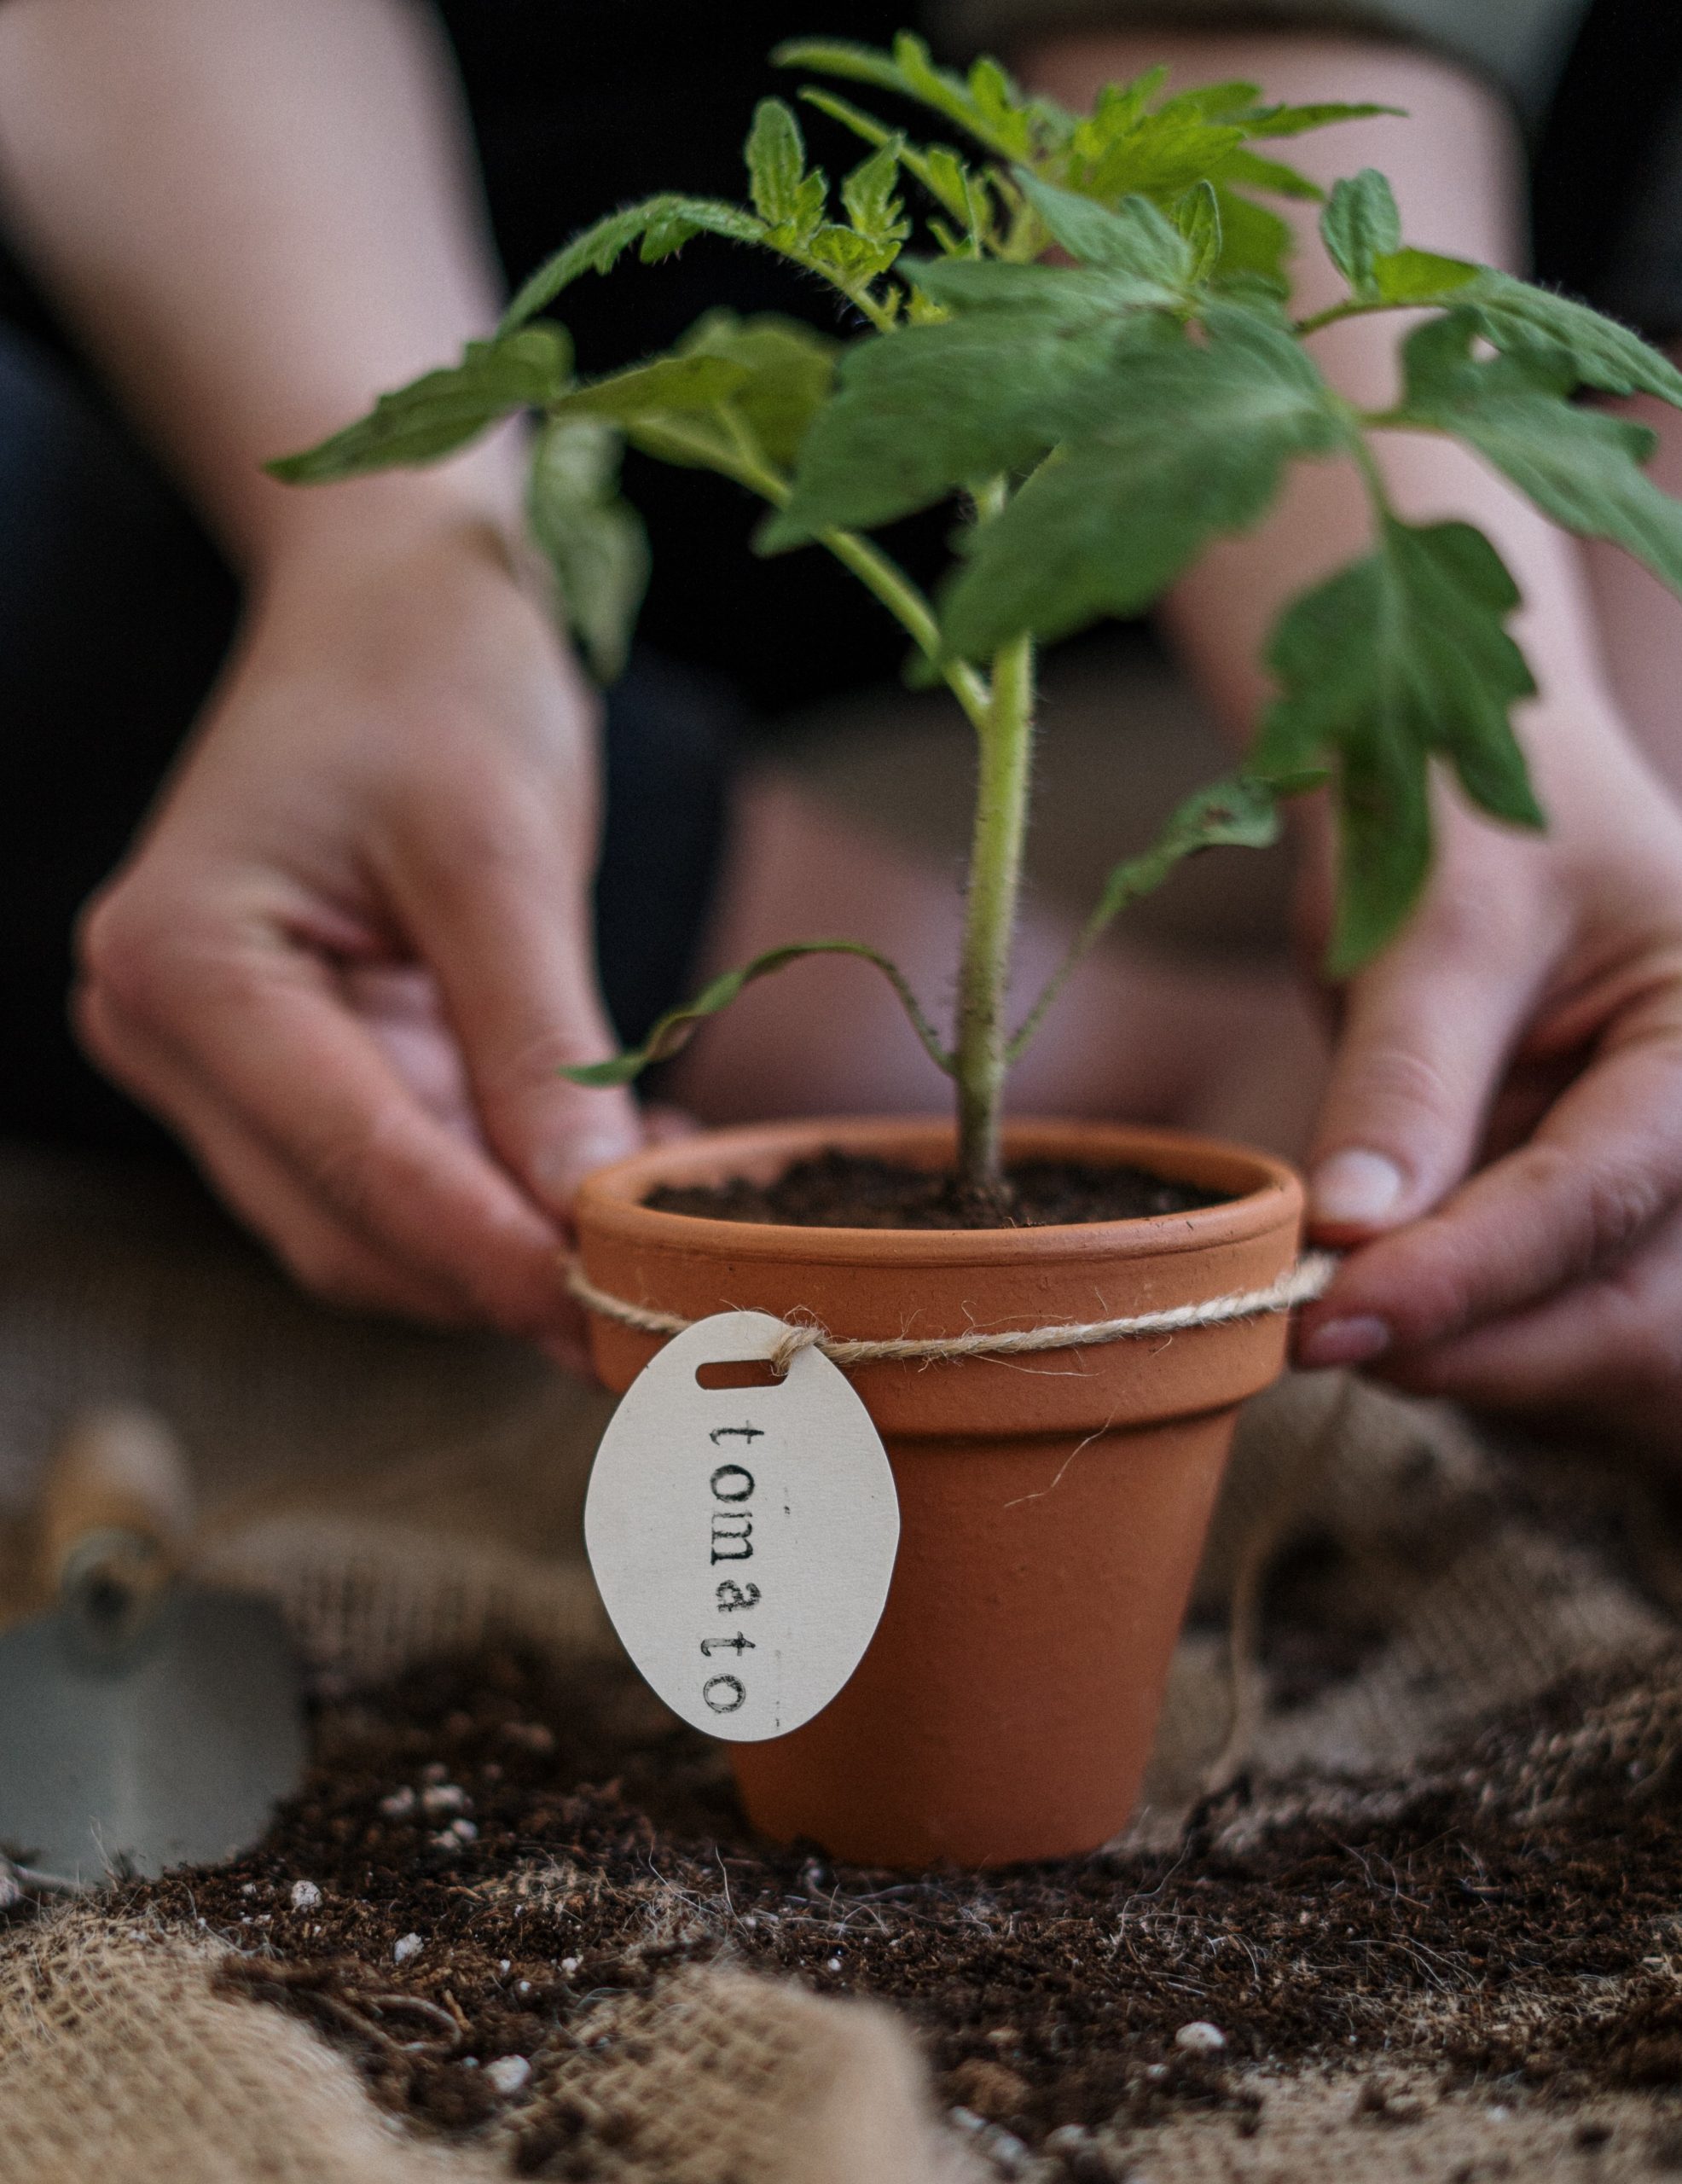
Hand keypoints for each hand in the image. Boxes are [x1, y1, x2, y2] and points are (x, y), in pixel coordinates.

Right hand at [75, 511, 642, 1348]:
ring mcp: (219, 1060)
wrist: (391, 598)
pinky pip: (396, 1171)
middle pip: (346, 1220)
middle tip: (661, 1303)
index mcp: (184, 962)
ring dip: (508, 1244)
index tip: (615, 1316)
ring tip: (654, 1217)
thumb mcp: (501, 848)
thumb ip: (536, 1040)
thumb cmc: (432, 675)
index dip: (493, 1253)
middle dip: (502, 1271)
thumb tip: (587, 1213)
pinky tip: (607, 1167)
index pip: (354, 1161)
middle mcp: (165, 1030)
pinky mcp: (286, 1067)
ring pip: (368, 1223)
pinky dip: (500, 1194)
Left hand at [1294, 701, 1681, 1456]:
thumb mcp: (1432, 924)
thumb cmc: (1457, 809)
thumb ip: (1403, 1082)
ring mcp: (1639, 1186)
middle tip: (1312, 1330)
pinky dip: (1439, 1327)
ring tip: (1325, 1303)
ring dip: (1453, 1349)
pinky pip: (1522, 1318)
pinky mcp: (1566, 1215)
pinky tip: (1360, 1295)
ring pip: (1575, 1342)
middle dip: (1470, 1341)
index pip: (1597, 1198)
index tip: (1333, 1319)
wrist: (1443, 783)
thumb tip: (1349, 1232)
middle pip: (1623, 1315)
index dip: (1462, 1276)